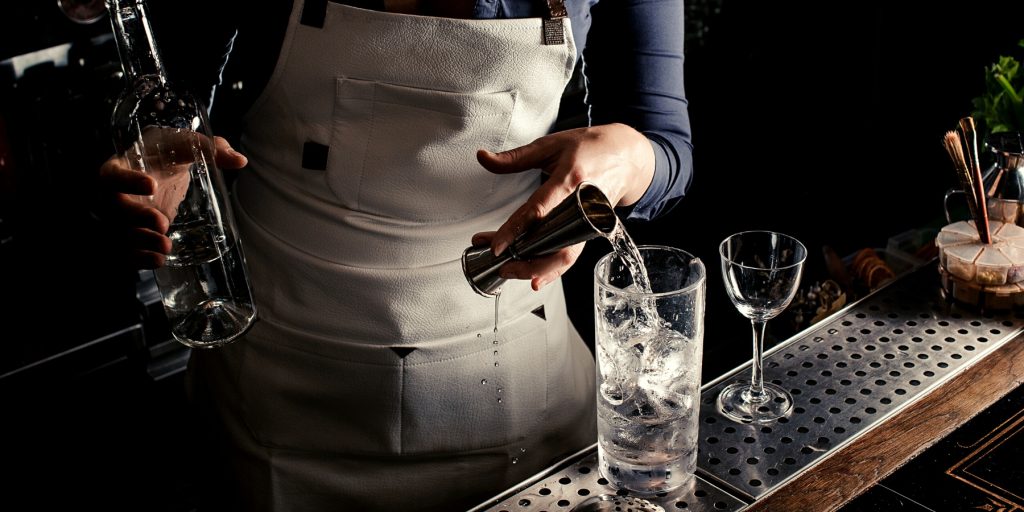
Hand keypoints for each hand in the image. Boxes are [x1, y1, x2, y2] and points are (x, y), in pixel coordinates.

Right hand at [96, 130, 247, 268]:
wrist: (155, 168)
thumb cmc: (165, 153)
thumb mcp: (184, 144)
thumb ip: (209, 148)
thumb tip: (240, 160)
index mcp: (119, 168)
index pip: (113, 175)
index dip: (128, 182)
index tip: (152, 185)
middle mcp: (113, 195)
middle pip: (115, 209)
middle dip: (138, 218)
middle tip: (162, 223)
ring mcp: (118, 218)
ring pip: (120, 234)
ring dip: (141, 243)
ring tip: (166, 246)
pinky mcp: (129, 236)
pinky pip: (126, 252)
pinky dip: (140, 259)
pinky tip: (159, 260)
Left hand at [474, 123, 654, 289]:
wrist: (628, 156)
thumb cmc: (591, 147)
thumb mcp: (551, 144)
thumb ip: (515, 157)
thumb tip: (484, 158)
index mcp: (570, 179)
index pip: (539, 211)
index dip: (516, 230)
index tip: (497, 246)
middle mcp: (582, 205)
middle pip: (555, 243)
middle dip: (526, 260)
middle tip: (501, 265)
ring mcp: (588, 221)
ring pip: (565, 255)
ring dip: (538, 269)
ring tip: (512, 271)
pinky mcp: (590, 230)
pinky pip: (571, 253)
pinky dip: (553, 268)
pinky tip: (536, 277)